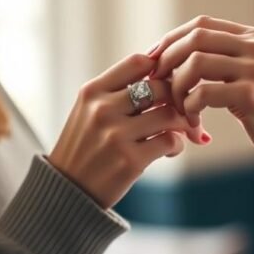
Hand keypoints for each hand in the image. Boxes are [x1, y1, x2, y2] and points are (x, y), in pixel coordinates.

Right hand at [48, 53, 206, 208]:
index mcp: (92, 92)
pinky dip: (177, 145)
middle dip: (179, 98)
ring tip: (181, 131)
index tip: (170, 82)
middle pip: (160, 87)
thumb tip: (164, 74)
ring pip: (169, 115)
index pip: (139, 62)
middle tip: (186, 109)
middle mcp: (102, 109)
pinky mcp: (130, 161)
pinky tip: (169, 150)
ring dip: (183, 123)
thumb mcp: (88, 111)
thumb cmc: (84, 147)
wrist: (67, 192)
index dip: (162, 68)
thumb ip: (117, 92)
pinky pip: (170, 142)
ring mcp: (116, 135)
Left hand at [149, 16, 253, 190]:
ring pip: (194, 63)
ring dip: (178, 88)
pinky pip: (203, 93)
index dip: (171, 41)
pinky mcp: (252, 95)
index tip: (154, 62)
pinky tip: (195, 123)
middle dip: (167, 61)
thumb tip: (180, 53)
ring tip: (181, 109)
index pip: (201, 24)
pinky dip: (190, 108)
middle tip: (157, 86)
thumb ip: (228, 59)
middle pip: (194, 38)